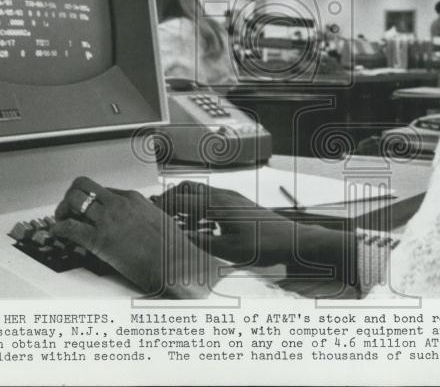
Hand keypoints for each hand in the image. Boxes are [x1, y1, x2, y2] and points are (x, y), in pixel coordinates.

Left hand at [51, 177, 220, 297]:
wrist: (176, 263)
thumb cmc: (172, 248)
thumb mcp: (159, 222)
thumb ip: (145, 218)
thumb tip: (140, 223)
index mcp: (133, 199)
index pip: (103, 189)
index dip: (92, 200)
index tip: (88, 210)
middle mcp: (118, 203)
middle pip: (84, 185)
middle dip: (71, 196)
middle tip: (68, 210)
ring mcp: (108, 219)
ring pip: (73, 200)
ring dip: (62, 210)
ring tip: (61, 220)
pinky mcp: (99, 240)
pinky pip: (69, 227)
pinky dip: (58, 229)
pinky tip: (58, 234)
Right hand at [153, 181, 300, 266]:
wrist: (291, 240)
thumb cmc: (264, 245)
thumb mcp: (227, 251)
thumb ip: (200, 244)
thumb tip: (176, 240)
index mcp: (217, 204)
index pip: (180, 199)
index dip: (161, 206)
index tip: (149, 215)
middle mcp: (223, 195)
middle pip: (187, 189)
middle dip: (170, 200)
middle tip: (159, 217)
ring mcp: (231, 197)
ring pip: (199, 192)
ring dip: (184, 204)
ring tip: (177, 223)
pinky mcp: (238, 202)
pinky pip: (211, 199)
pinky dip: (198, 208)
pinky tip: (200, 226)